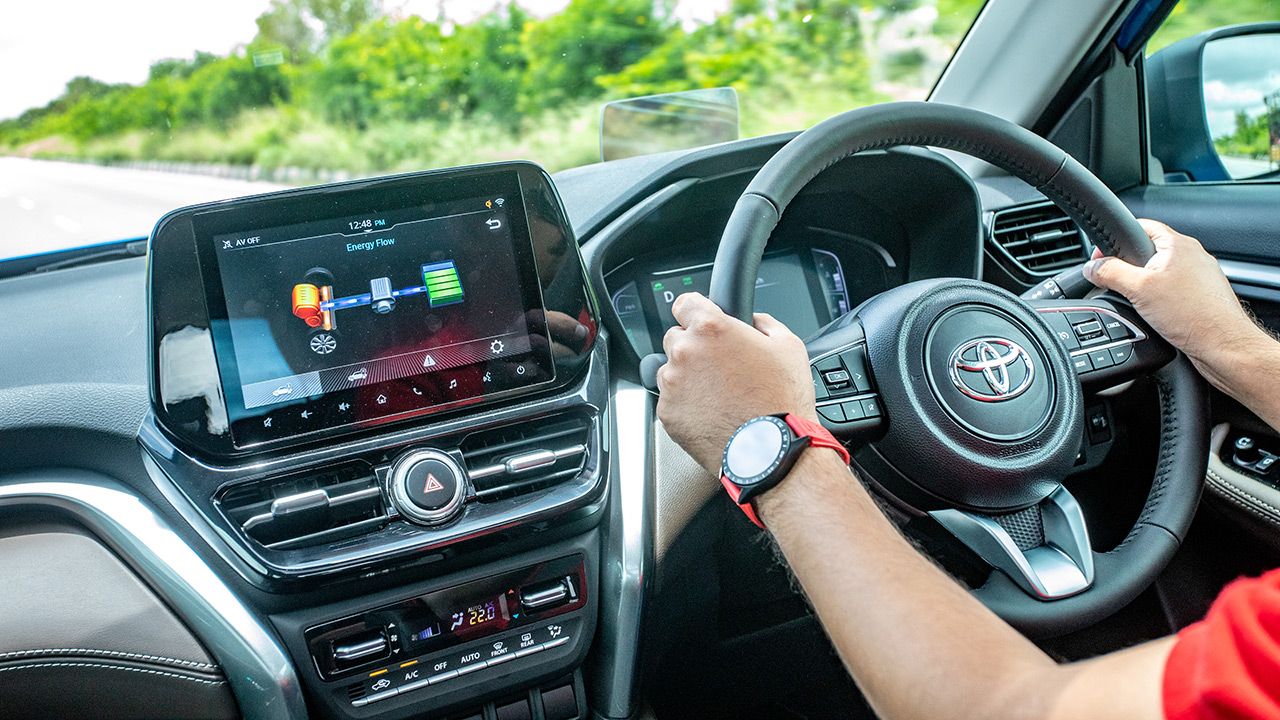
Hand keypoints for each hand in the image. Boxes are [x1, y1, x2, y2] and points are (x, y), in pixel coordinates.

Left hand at [655, 292, 816, 473]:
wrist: (771, 450)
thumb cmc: (781, 401)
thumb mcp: (788, 347)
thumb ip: (764, 323)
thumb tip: (753, 319)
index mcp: (711, 328)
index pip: (684, 304)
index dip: (694, 312)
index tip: (698, 320)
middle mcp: (686, 352)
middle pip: (676, 338)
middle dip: (694, 348)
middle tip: (720, 368)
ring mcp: (673, 384)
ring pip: (670, 371)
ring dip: (687, 378)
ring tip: (718, 395)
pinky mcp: (667, 413)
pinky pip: (670, 401)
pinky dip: (685, 405)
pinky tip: (711, 413)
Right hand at [1083, 219, 1264, 368]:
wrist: (1223, 346)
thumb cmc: (1193, 315)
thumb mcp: (1138, 290)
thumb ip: (1110, 273)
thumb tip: (1092, 267)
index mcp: (1177, 244)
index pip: (1139, 226)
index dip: (1114, 240)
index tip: (1100, 259)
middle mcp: (1191, 255)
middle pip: (1146, 252)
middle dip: (1127, 268)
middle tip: (1117, 286)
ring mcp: (1199, 276)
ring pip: (1159, 273)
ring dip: (1143, 287)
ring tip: (1139, 304)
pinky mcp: (1201, 295)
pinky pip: (1171, 290)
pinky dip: (1159, 300)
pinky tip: (1156, 315)